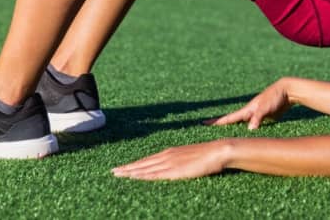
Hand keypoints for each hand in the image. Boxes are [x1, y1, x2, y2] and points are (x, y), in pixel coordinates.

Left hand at [112, 139, 232, 179]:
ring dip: (131, 172)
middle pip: (142, 163)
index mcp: (169, 152)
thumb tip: (174, 167)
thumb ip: (179, 162)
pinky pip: (155, 174)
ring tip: (118, 175)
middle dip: (127, 168)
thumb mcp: (188, 157)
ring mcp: (169, 162)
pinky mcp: (174, 170)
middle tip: (113, 172)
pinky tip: (135, 177)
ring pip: (145, 168)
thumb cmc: (206, 155)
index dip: (134, 164)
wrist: (216, 150)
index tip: (122, 167)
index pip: (147, 160)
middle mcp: (166, 156)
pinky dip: (143, 176)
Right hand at [204, 77, 293, 129]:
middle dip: (221, 126)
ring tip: (224, 135)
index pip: (229, 118)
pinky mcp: (264, 119)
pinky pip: (253, 127)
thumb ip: (258, 118)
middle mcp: (249, 113)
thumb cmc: (275, 97)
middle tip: (208, 129)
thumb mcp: (266, 108)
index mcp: (247, 110)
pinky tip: (248, 137)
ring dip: (234, 129)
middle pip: (232, 122)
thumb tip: (249, 129)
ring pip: (242, 125)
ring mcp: (256, 116)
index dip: (216, 122)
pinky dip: (248, 132)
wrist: (287, 91)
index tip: (203, 122)